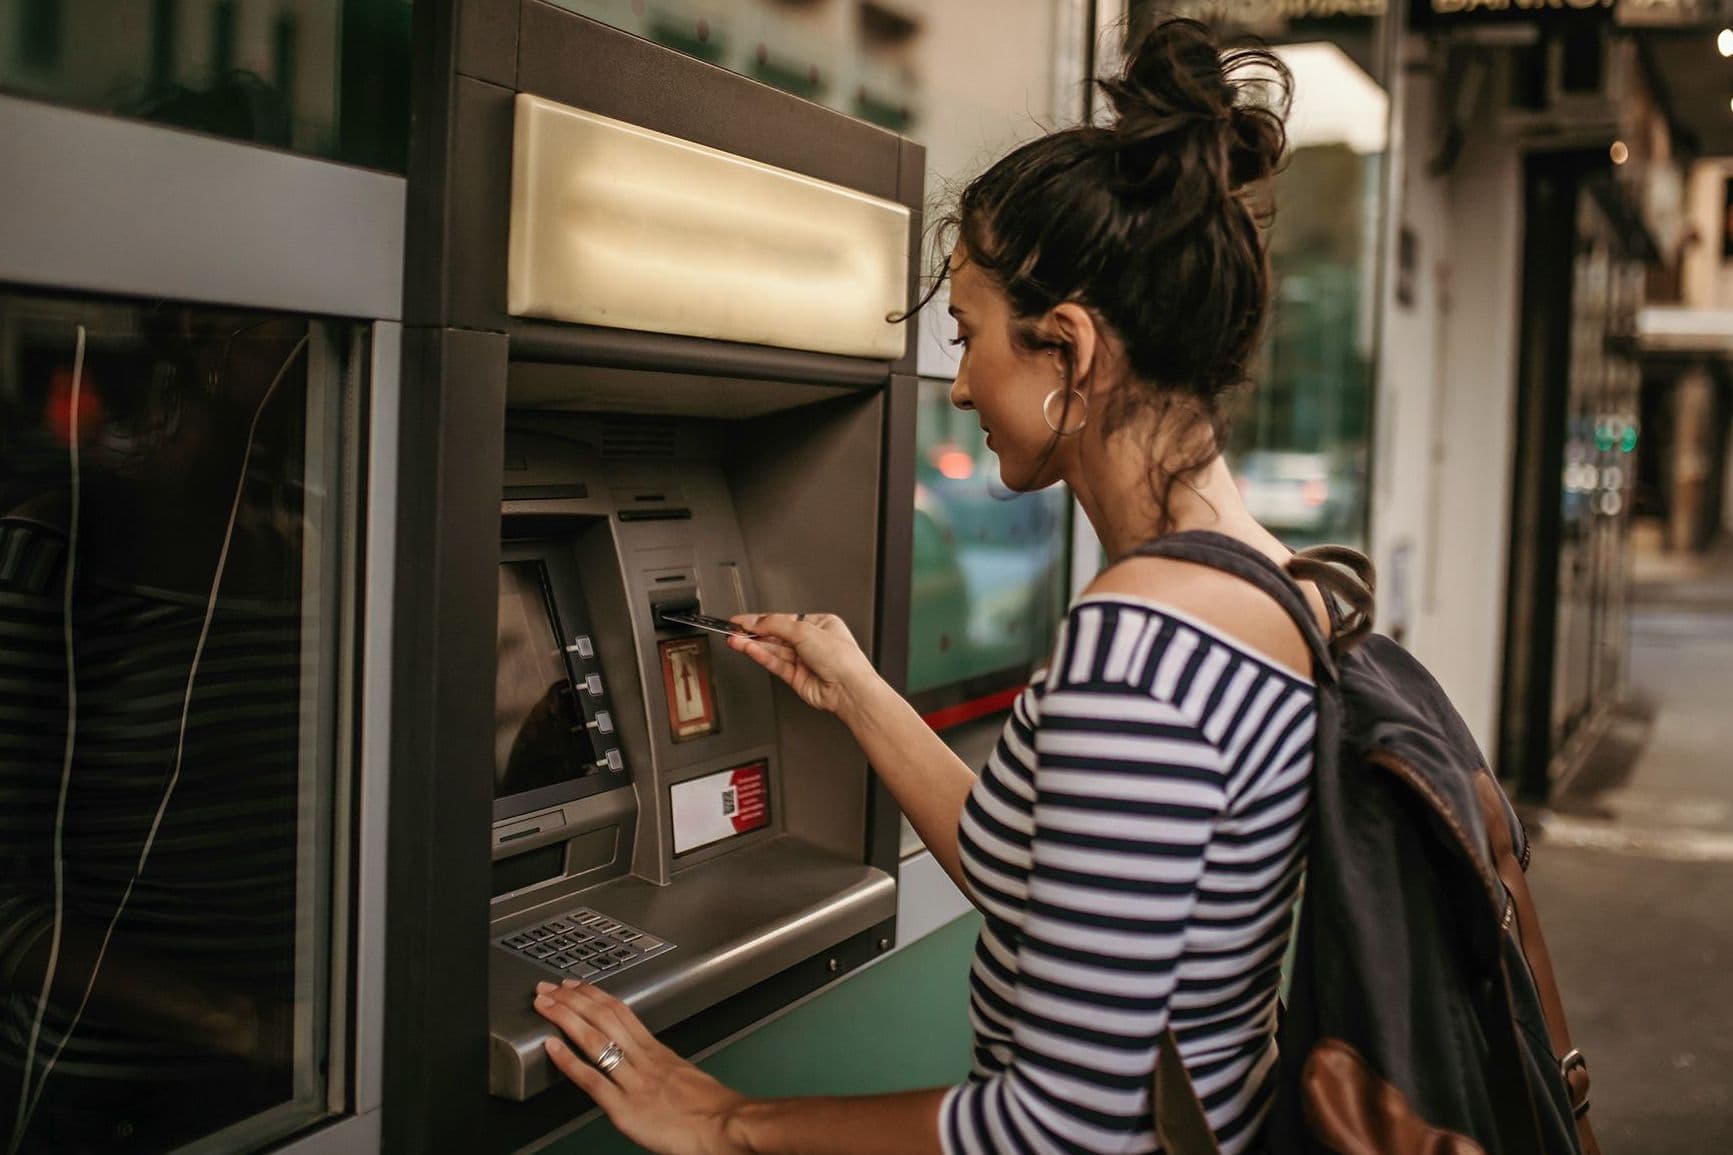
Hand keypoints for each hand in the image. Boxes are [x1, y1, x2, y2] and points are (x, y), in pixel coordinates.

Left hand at [535, 980, 746, 1154]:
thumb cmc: (713, 1109)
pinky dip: (569, 1061)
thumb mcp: (686, 1076)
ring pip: (594, 1039)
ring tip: (543, 1005)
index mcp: (657, 1051)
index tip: (576, 985)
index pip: (620, 1011)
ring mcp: (633, 1082)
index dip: (594, 995)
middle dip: (572, 999)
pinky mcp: (625, 1109)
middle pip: (603, 1017)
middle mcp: (643, 1060)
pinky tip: (551, 1047)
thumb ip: (663, 1068)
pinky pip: (592, 1080)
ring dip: (564, 1018)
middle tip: (549, 987)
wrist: (726, 1126)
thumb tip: (649, 1065)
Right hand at [726, 613, 877, 717]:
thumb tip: (755, 621)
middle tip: (733, 629)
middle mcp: (812, 642)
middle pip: (776, 634)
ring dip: (752, 644)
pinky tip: (747, 649)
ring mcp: (803, 660)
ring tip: (734, 639)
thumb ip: (776, 625)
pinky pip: (774, 663)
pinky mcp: (796, 677)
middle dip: (754, 632)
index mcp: (820, 625)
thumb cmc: (842, 659)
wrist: (848, 689)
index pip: (784, 619)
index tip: (742, 619)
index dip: (762, 619)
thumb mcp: (805, 631)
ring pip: (773, 649)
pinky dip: (760, 655)